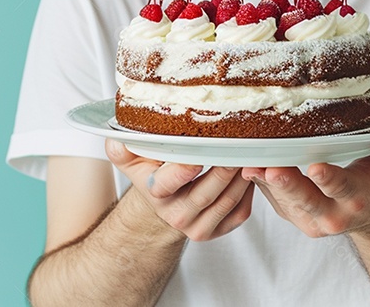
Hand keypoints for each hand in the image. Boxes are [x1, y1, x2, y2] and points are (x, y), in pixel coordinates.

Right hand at [105, 138, 253, 241]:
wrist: (161, 202)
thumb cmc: (150, 172)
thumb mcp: (130, 157)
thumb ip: (123, 146)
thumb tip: (119, 138)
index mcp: (155, 194)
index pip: (167, 184)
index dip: (183, 170)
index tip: (197, 155)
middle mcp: (176, 215)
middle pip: (205, 194)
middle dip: (224, 168)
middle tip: (239, 145)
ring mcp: (198, 226)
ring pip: (226, 202)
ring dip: (241, 178)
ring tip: (250, 154)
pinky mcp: (217, 230)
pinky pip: (239, 213)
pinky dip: (249, 192)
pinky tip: (250, 171)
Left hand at [241, 133, 369, 237]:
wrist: (368, 212)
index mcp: (356, 199)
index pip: (342, 189)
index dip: (329, 180)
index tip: (316, 168)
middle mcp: (330, 214)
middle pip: (305, 200)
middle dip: (286, 185)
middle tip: (269, 168)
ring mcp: (306, 218)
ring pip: (281, 199)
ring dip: (264, 181)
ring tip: (249, 160)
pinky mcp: (288, 213)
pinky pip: (269, 197)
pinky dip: (259, 180)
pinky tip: (246, 161)